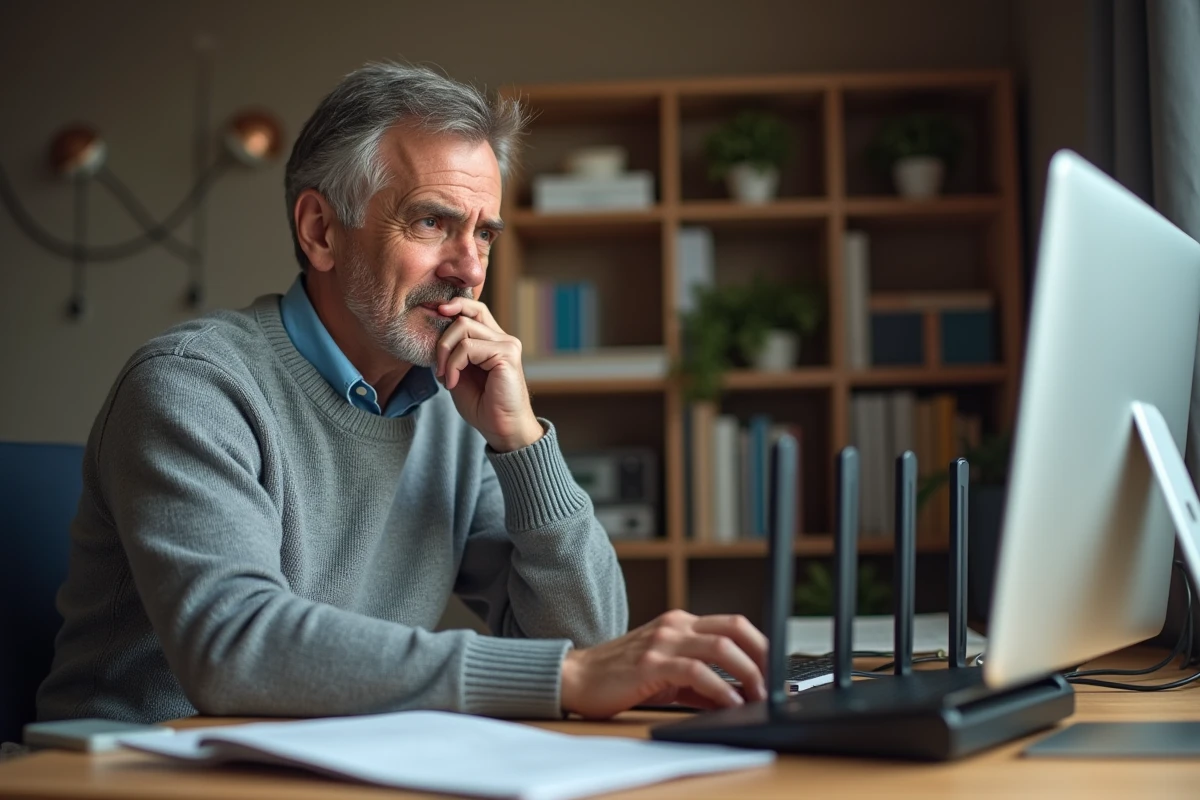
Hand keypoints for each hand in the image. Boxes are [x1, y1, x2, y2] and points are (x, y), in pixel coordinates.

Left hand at [434, 297, 542, 451]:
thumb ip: (452, 353)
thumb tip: (434, 333)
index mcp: (493, 341)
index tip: (435, 313)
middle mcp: (503, 338)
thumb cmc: (483, 406)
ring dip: (445, 353)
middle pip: (464, 315)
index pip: (474, 310)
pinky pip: (468, 347)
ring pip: (463, 327)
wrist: (502, 429)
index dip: (455, 306)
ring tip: (447, 377)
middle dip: (442, 340)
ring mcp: (507, 344)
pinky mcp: (507, 354)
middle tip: (438, 368)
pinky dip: (453, 365)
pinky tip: (454, 382)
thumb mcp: (460, 374)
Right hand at [559, 610, 767, 718]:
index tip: (777, 669)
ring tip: (758, 695)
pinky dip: (720, 688)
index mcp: (681, 623)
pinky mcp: (651, 663)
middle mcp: (675, 626)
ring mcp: (663, 642)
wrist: (577, 677)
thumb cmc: (621, 676)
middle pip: (734, 628)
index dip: (761, 644)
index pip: (733, 623)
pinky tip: (730, 704)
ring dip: (747, 673)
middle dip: (762, 655)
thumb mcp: (668, 674)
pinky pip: (696, 672)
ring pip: (721, 647)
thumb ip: (701, 681)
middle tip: (775, 682)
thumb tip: (738, 696)